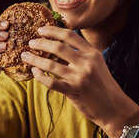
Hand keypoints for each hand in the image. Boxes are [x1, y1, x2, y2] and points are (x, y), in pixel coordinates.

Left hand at [24, 26, 138, 137]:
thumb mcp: (96, 65)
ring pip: (50, 64)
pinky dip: (39, 76)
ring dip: (34, 59)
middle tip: (30, 42)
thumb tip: (56, 44)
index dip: (53, 30)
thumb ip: (79, 54)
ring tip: (25, 56)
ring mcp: (79, 77)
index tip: (41, 29)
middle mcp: (86, 63)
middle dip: (40, 43)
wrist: (113, 107)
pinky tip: (34, 72)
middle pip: (58, 47)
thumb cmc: (102, 85)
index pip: (70, 35)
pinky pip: (50, 82)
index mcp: (92, 53)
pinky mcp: (73, 91)